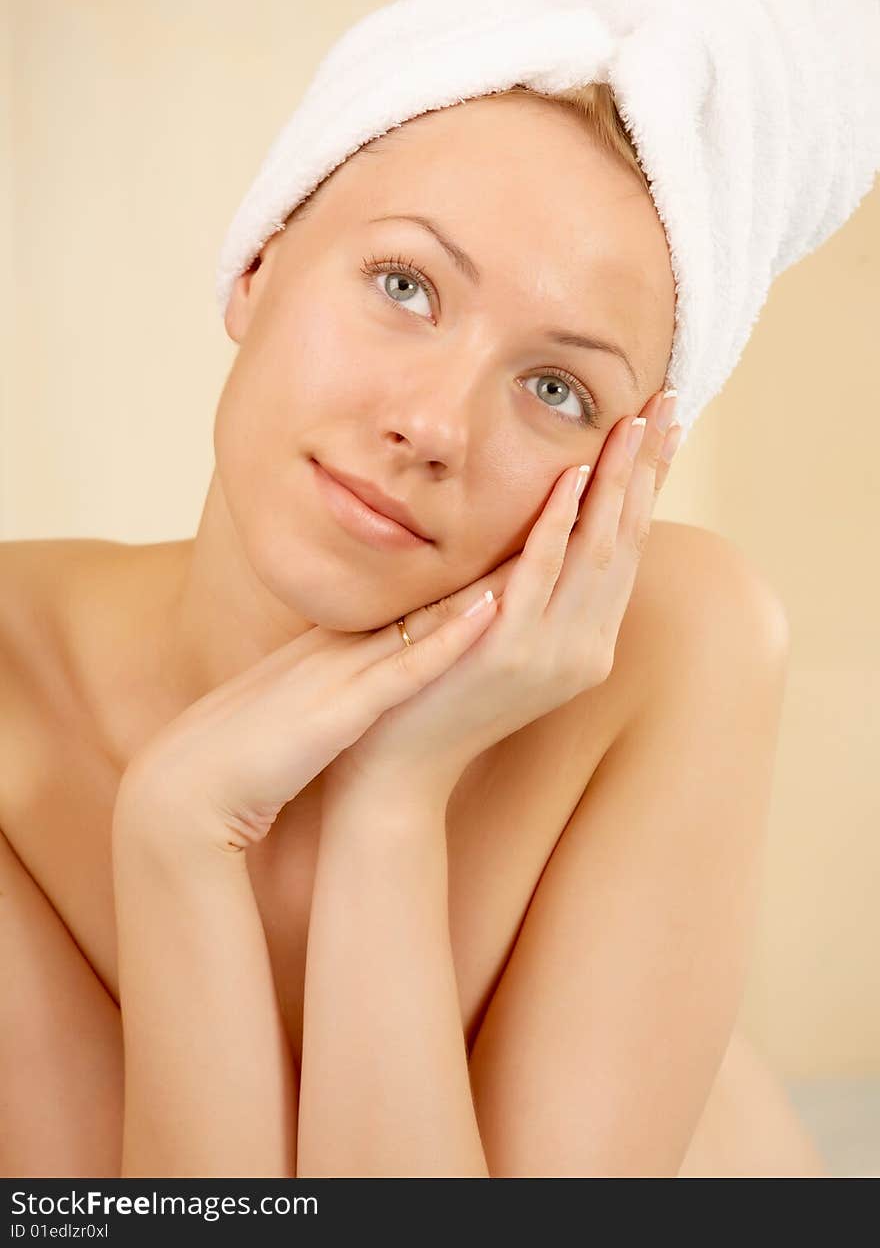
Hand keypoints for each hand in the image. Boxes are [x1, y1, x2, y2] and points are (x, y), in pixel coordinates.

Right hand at [112, 537, 524, 857]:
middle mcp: (347, 645)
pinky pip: (405, 668)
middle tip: (557, 513)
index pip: (419, 597)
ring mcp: (343, 672)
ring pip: (430, 615)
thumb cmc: (246, 751)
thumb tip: (382, 660)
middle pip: (435, 591)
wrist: (188, 787)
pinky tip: (492, 609)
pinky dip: (449, 638)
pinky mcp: (339, 710)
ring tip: (545, 541)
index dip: (477, 567)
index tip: (527, 540)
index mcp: (341, 645)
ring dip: (490, 580)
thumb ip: (341, 677)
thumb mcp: (305, 700)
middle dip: (498, 558)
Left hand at [321, 389, 682, 817]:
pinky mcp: (511, 654)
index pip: (627, 546)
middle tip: (666, 403)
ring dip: (616, 483)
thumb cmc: (438, 691)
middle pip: (626, 540)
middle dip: (647, 467)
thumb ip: (524, 585)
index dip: (649, 483)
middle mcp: (585, 646)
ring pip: (596, 552)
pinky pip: (540, 576)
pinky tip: (571, 477)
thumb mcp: (497, 632)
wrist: (400, 768)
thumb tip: (540, 522)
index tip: (663, 426)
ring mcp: (552, 653)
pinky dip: (557, 524)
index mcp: (587, 639)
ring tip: (631, 424)